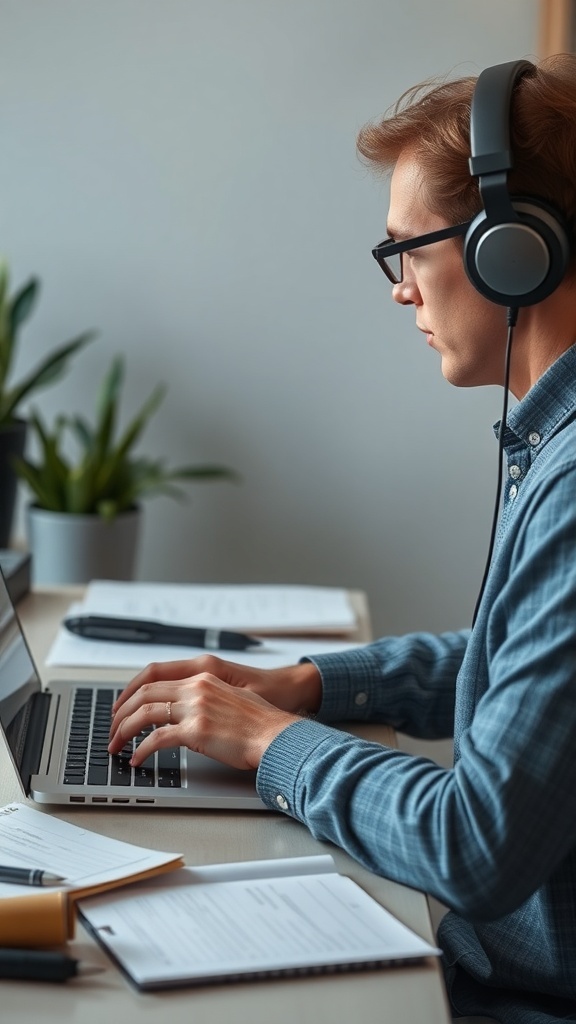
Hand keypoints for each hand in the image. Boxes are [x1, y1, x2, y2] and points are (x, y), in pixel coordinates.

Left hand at [108, 659, 315, 769]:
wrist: (277, 734)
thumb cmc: (260, 723)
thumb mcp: (229, 699)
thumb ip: (205, 701)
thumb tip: (184, 717)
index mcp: (203, 677)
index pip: (155, 677)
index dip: (132, 692)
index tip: (121, 706)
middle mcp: (196, 687)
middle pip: (143, 692)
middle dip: (120, 712)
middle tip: (112, 729)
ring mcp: (195, 707)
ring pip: (144, 713)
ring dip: (124, 731)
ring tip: (116, 745)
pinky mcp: (196, 730)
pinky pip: (157, 739)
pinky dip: (141, 750)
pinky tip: (137, 760)